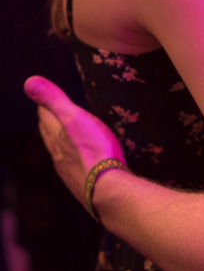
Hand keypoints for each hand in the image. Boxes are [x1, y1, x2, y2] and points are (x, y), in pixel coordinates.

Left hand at [24, 76, 125, 208]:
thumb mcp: (74, 117)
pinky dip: (72, 159)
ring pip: (59, 152)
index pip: (45, 117)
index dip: (45, 105)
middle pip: (49, 135)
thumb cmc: (94, 150)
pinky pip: (72, 167)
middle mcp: (59, 154)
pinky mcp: (81, 182)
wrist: (107, 188)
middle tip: (49, 113)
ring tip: (61, 136)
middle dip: (48, 122)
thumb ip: (54, 99)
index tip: (44, 98)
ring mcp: (69, 170)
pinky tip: (77, 161)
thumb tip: (29, 82)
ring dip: (58, 142)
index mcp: (57, 136)